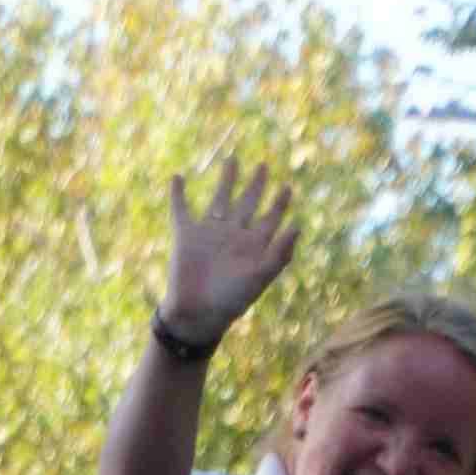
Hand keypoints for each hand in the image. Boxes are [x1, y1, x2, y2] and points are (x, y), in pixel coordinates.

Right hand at [162, 154, 296, 342]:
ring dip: (226, 180)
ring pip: (220, 198)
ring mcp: (209, 233)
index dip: (279, 204)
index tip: (287, 187)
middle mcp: (232, 236)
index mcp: (251, 246)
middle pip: (248, 203)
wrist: (196, 314)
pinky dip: (178, 194)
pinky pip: (181, 209)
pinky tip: (177, 178)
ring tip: (232, 160)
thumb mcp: (259, 277)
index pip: (269, 219)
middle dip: (256, 185)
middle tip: (263, 166)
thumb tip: (298, 226)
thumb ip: (279, 254)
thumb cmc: (230, 301)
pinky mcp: (186, 235)